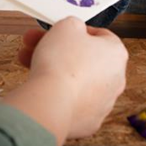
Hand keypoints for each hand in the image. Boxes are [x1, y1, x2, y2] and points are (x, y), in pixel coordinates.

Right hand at [6, 18, 127, 141]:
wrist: (51, 101)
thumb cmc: (62, 62)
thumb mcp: (67, 25)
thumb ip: (74, 24)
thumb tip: (74, 30)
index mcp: (116, 54)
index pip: (101, 36)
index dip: (78, 31)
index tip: (61, 32)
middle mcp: (115, 80)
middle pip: (85, 59)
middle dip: (58, 50)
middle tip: (37, 43)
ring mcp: (103, 103)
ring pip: (77, 80)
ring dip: (55, 69)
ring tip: (28, 61)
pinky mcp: (88, 121)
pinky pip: (72, 101)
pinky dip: (58, 93)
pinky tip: (40, 85)